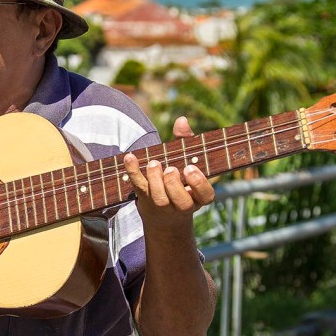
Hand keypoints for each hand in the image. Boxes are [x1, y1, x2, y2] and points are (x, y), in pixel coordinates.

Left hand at [123, 116, 214, 230]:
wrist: (162, 214)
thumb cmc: (180, 179)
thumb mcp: (186, 161)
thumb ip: (186, 141)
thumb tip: (181, 120)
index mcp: (199, 196)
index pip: (206, 195)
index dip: (199, 184)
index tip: (189, 169)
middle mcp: (183, 206)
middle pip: (181, 202)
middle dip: (174, 185)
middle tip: (170, 169)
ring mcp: (163, 207)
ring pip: (160, 199)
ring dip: (155, 180)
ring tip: (153, 164)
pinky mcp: (145, 201)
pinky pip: (138, 188)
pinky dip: (133, 172)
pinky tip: (130, 158)